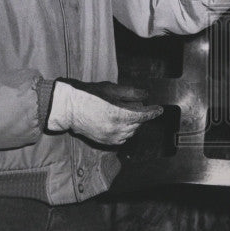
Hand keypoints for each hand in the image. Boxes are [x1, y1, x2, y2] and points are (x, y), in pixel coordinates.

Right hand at [47, 80, 162, 145]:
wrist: (70, 108)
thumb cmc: (90, 95)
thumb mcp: (112, 89)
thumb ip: (131, 93)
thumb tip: (146, 95)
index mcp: (119, 114)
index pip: (143, 115)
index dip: (153, 112)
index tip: (159, 109)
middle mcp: (116, 128)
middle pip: (138, 124)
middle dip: (140, 115)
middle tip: (136, 104)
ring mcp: (110, 137)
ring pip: (131, 132)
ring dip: (134, 124)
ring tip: (127, 112)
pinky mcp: (104, 141)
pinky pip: (122, 139)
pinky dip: (126, 132)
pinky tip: (121, 123)